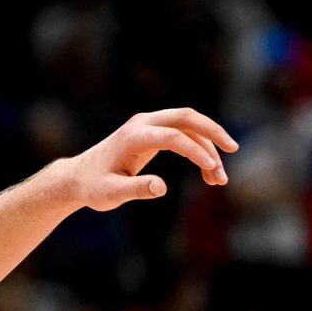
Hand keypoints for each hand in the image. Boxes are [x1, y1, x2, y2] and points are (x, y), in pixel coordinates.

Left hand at [65, 108, 237, 211]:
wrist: (78, 178)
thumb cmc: (93, 187)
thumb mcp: (110, 193)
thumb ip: (136, 189)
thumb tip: (161, 188)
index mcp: (132, 137)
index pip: (173, 136)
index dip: (195, 152)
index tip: (212, 170)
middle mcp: (141, 124)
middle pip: (186, 116)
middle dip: (212, 131)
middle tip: (233, 149)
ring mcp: (147, 124)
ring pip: (188, 125)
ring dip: (208, 146)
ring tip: (219, 179)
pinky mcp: (152, 131)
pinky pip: (183, 133)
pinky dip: (199, 148)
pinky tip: (208, 172)